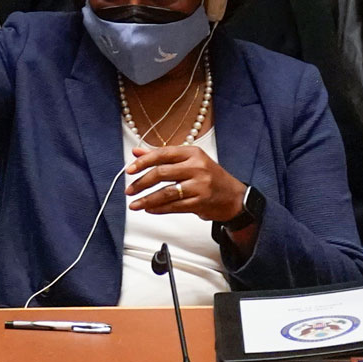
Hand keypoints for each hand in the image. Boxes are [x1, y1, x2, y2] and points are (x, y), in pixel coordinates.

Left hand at [126, 145, 248, 221]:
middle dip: (141, 183)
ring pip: (166, 192)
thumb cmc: (209, 177)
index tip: (129, 170)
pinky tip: (149, 209)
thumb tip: (137, 152)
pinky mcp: (200, 202)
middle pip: (162, 173)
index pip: (162, 154)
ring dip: (147, 199)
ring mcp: (199, 185)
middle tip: (129, 190)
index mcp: (192, 153)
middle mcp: (196, 167)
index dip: (143, 162)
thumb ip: (162, 156)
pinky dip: (159, 208)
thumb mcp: (189, 161)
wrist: (233, 196)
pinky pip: (174, 206)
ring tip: (135, 204)